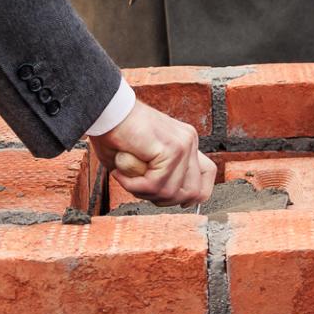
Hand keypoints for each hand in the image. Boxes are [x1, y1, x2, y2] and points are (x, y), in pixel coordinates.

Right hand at [91, 99, 215, 206]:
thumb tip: (167, 197)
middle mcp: (189, 141)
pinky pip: (156, 184)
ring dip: (143, 193)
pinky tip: (121, 172)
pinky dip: (134, 185)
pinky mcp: (171, 148)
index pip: (207, 174)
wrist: (106, 112)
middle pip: (194, 191)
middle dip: (162, 199)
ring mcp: (183, 144)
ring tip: (125, 177)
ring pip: (171, 192)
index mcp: (185, 142)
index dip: (194, 195)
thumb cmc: (116, 135)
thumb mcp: (144, 160)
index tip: (175, 201)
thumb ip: (159, 176)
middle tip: (137, 187)